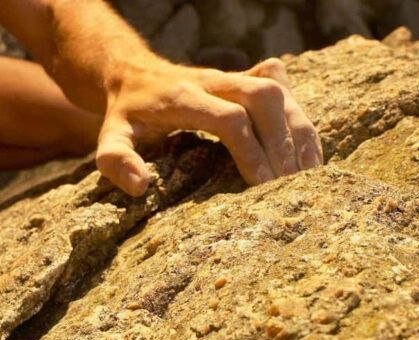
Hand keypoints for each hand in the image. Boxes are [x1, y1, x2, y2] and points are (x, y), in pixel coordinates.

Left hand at [96, 58, 322, 195]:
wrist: (134, 73)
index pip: (229, 117)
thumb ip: (116, 160)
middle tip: (288, 185)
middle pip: (263, 96)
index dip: (250, 150)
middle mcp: (213, 82)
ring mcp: (232, 79)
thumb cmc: (126, 114)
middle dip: (281, 140)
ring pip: (279, 92)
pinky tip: (309, 158)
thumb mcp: (109, 137)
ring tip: (306, 177)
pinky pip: (284, 93)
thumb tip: (140, 187)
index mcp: (182, 97)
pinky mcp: (246, 82)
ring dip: (297, 133)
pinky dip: (300, 124)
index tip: (261, 186)